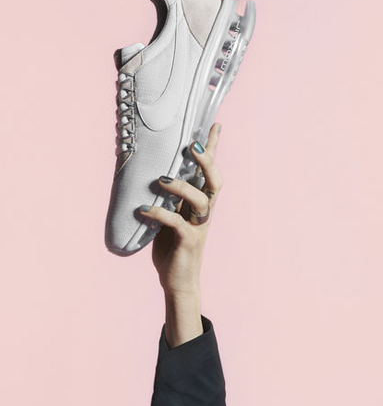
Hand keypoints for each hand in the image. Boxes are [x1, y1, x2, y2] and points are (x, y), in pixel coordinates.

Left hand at [139, 122, 222, 295]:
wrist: (178, 281)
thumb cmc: (172, 246)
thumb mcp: (170, 215)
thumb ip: (168, 197)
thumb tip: (152, 172)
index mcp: (199, 203)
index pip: (210, 171)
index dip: (213, 148)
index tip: (215, 124)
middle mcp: (203, 212)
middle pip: (215, 181)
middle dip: (207, 161)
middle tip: (192, 145)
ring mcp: (198, 227)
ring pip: (201, 200)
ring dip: (183, 187)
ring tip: (161, 180)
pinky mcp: (188, 242)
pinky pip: (177, 223)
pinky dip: (160, 213)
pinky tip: (143, 210)